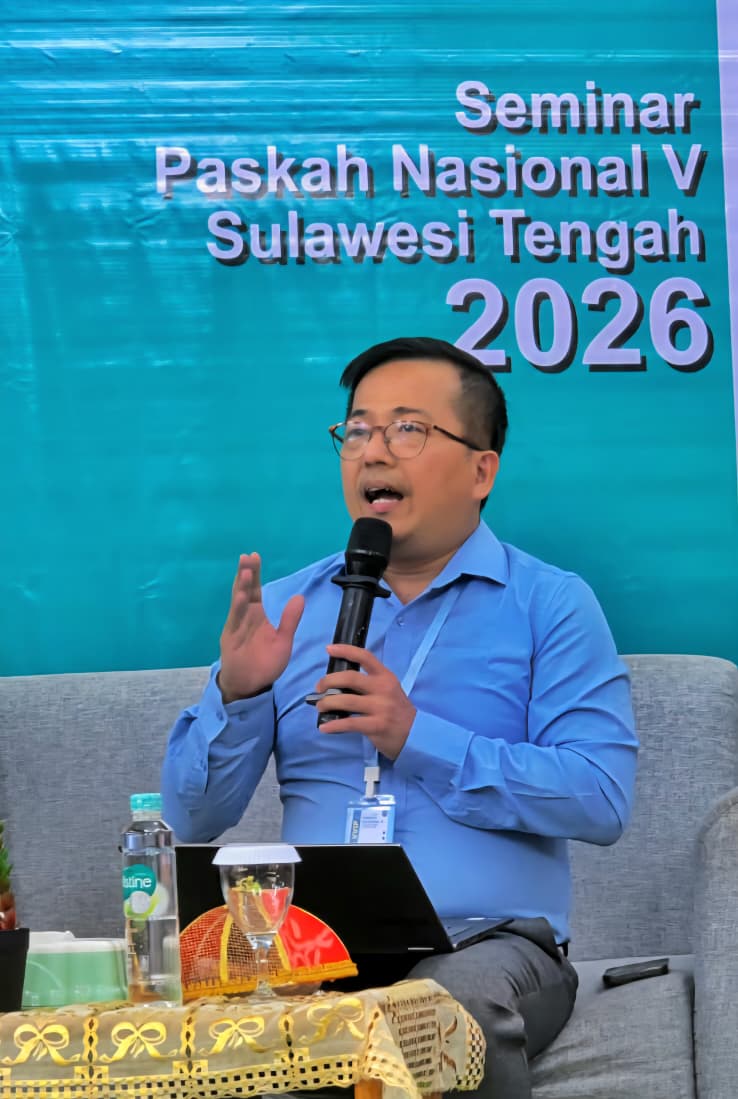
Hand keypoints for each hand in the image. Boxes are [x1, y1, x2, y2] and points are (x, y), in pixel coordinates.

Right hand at [218, 553, 304, 702]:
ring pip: (238, 602)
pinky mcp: (231, 637)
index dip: (255, 574)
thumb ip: (290, 620)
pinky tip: (242, 596)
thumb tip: (300, 597)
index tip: (254, 556)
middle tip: (247, 556)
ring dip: (242, 587)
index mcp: (256, 615)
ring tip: (246, 571)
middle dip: (246, 574)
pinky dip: (238, 608)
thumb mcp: (283, 641)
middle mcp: (245, 617)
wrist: (250, 685)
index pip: (255, 590)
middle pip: (245, 591)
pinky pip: (235, 620)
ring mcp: (236, 626)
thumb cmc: (266, 663)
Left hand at [314, 644, 415, 759]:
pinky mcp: (376, 725)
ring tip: (320, 706)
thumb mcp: (388, 690)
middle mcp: (383, 689)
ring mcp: (380, 707)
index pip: (365, 657)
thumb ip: (369, 683)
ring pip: (346, 700)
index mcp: (385, 677)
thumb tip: (338, 682)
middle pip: (350, 678)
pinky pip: (349, 723)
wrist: (416, 733)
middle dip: (328, 681)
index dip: (346, 650)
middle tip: (319, 688)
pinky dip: (333, 725)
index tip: (329, 649)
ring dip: (327, 703)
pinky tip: (324, 727)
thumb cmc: (397, 710)